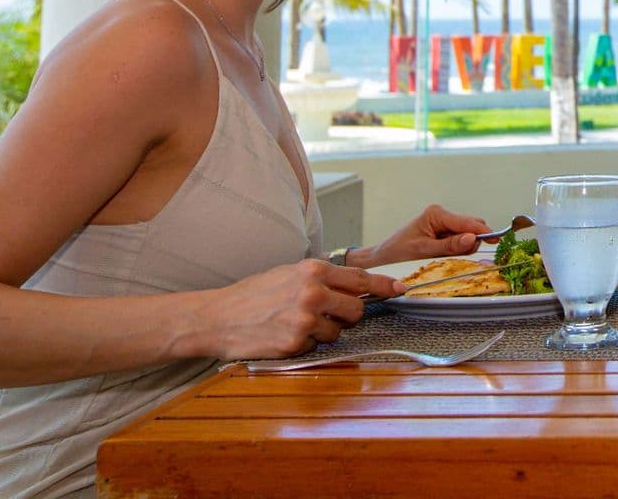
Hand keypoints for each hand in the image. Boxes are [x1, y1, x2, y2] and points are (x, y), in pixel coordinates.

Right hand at [201, 259, 400, 358]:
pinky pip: (314, 347)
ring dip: (322, 332)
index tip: (401, 290)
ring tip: (294, 323)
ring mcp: (304, 320)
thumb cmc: (252, 294)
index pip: (361, 279)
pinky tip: (283, 335)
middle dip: (347, 315)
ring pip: (336, 332)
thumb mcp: (288, 274)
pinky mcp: (294, 344)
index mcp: (313, 271)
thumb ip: (322, 278)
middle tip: (326, 314)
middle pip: (356, 310)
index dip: (384, 286)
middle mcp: (313, 293)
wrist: (217, 317)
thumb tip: (354, 285)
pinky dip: (304, 344)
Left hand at [360, 204, 494, 266]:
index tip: (497, 240)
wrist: (380, 260)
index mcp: (436, 214)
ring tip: (445, 258)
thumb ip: (449, 246)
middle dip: (472, 242)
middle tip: (461, 258)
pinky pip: (459, 241)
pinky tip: (445, 257)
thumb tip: (472, 239)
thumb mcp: (423, 251)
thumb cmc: (396, 254)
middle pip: (471, 226)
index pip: (467, 222)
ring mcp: (442, 225)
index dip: (483, 232)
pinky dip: (458, 251)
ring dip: (463, 248)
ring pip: (467, 235)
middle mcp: (441, 216)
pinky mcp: (442, 234)